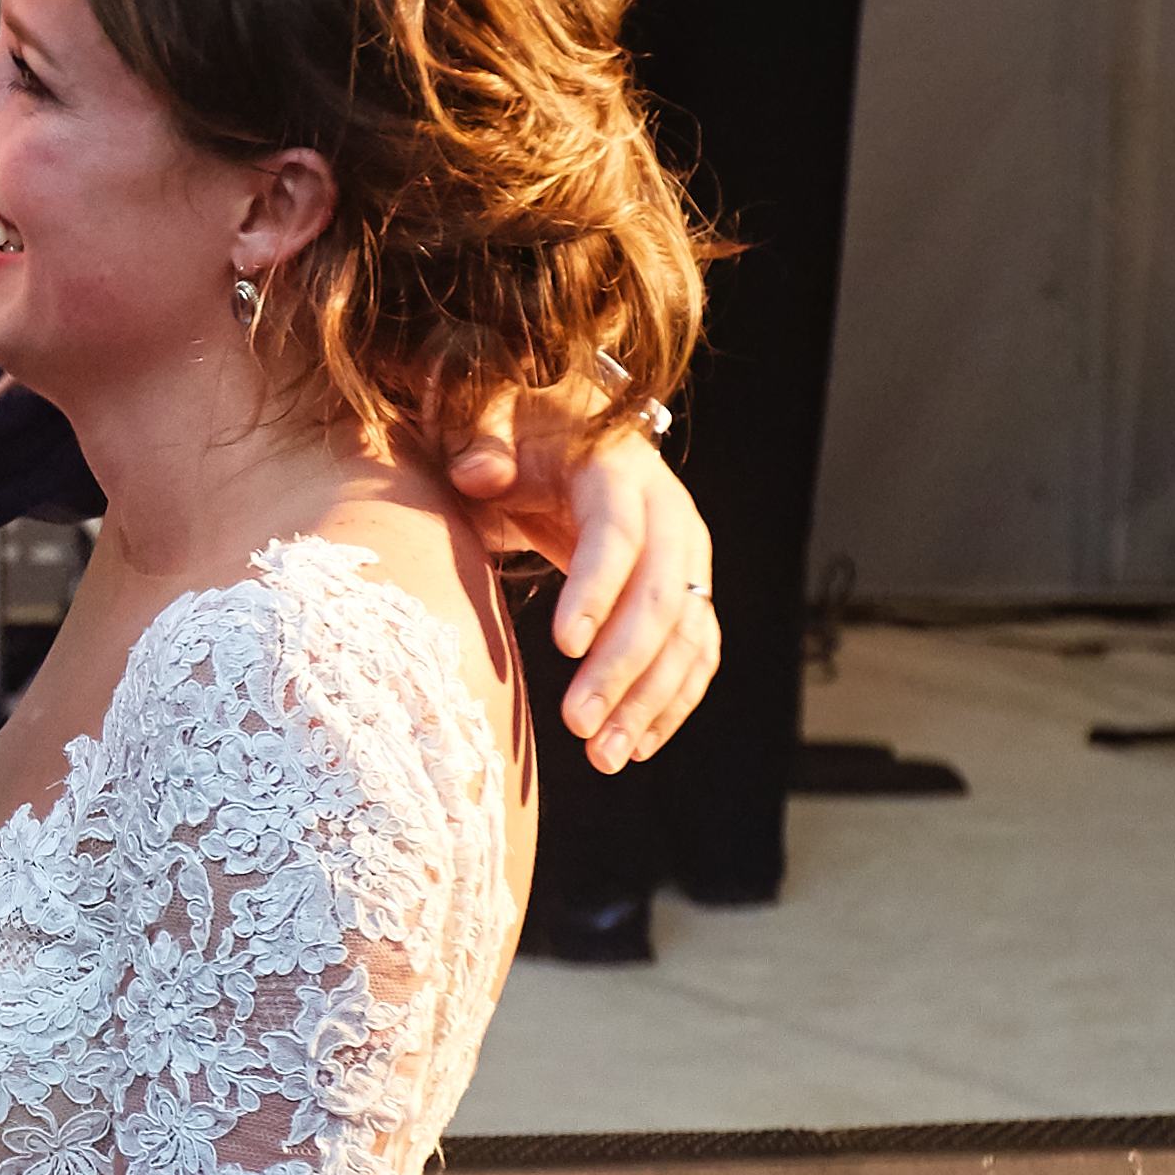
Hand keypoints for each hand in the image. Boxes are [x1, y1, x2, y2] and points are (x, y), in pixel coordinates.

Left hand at [446, 392, 718, 769]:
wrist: (571, 432)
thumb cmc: (520, 430)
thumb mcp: (491, 416)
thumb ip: (481, 435)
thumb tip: (478, 471)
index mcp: (620, 471)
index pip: (619, 534)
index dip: (597, 589)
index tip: (563, 647)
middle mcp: (671, 515)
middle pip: (663, 597)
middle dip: (624, 667)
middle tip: (579, 725)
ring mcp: (688, 559)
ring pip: (688, 637)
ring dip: (651, 701)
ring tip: (606, 758)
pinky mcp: (689, 594)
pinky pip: (696, 654)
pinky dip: (673, 702)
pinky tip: (639, 746)